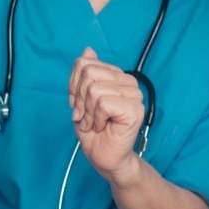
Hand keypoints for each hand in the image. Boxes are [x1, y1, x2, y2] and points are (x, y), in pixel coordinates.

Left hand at [68, 48, 145, 184]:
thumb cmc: (95, 132)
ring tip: (94, 123)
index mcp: (116, 76)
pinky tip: (103, 126)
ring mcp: (133, 95)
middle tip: (86, 116)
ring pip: (95, 89)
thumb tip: (88, 50)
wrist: (106, 158)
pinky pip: (103, 104)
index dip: (73, 85)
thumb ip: (84, 75)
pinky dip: (96, 119)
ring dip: (88, 112)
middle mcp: (128, 82)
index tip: (78, 104)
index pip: (85, 63)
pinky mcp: (134, 109)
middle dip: (80, 99)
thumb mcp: (81, 100)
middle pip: (89, 73)